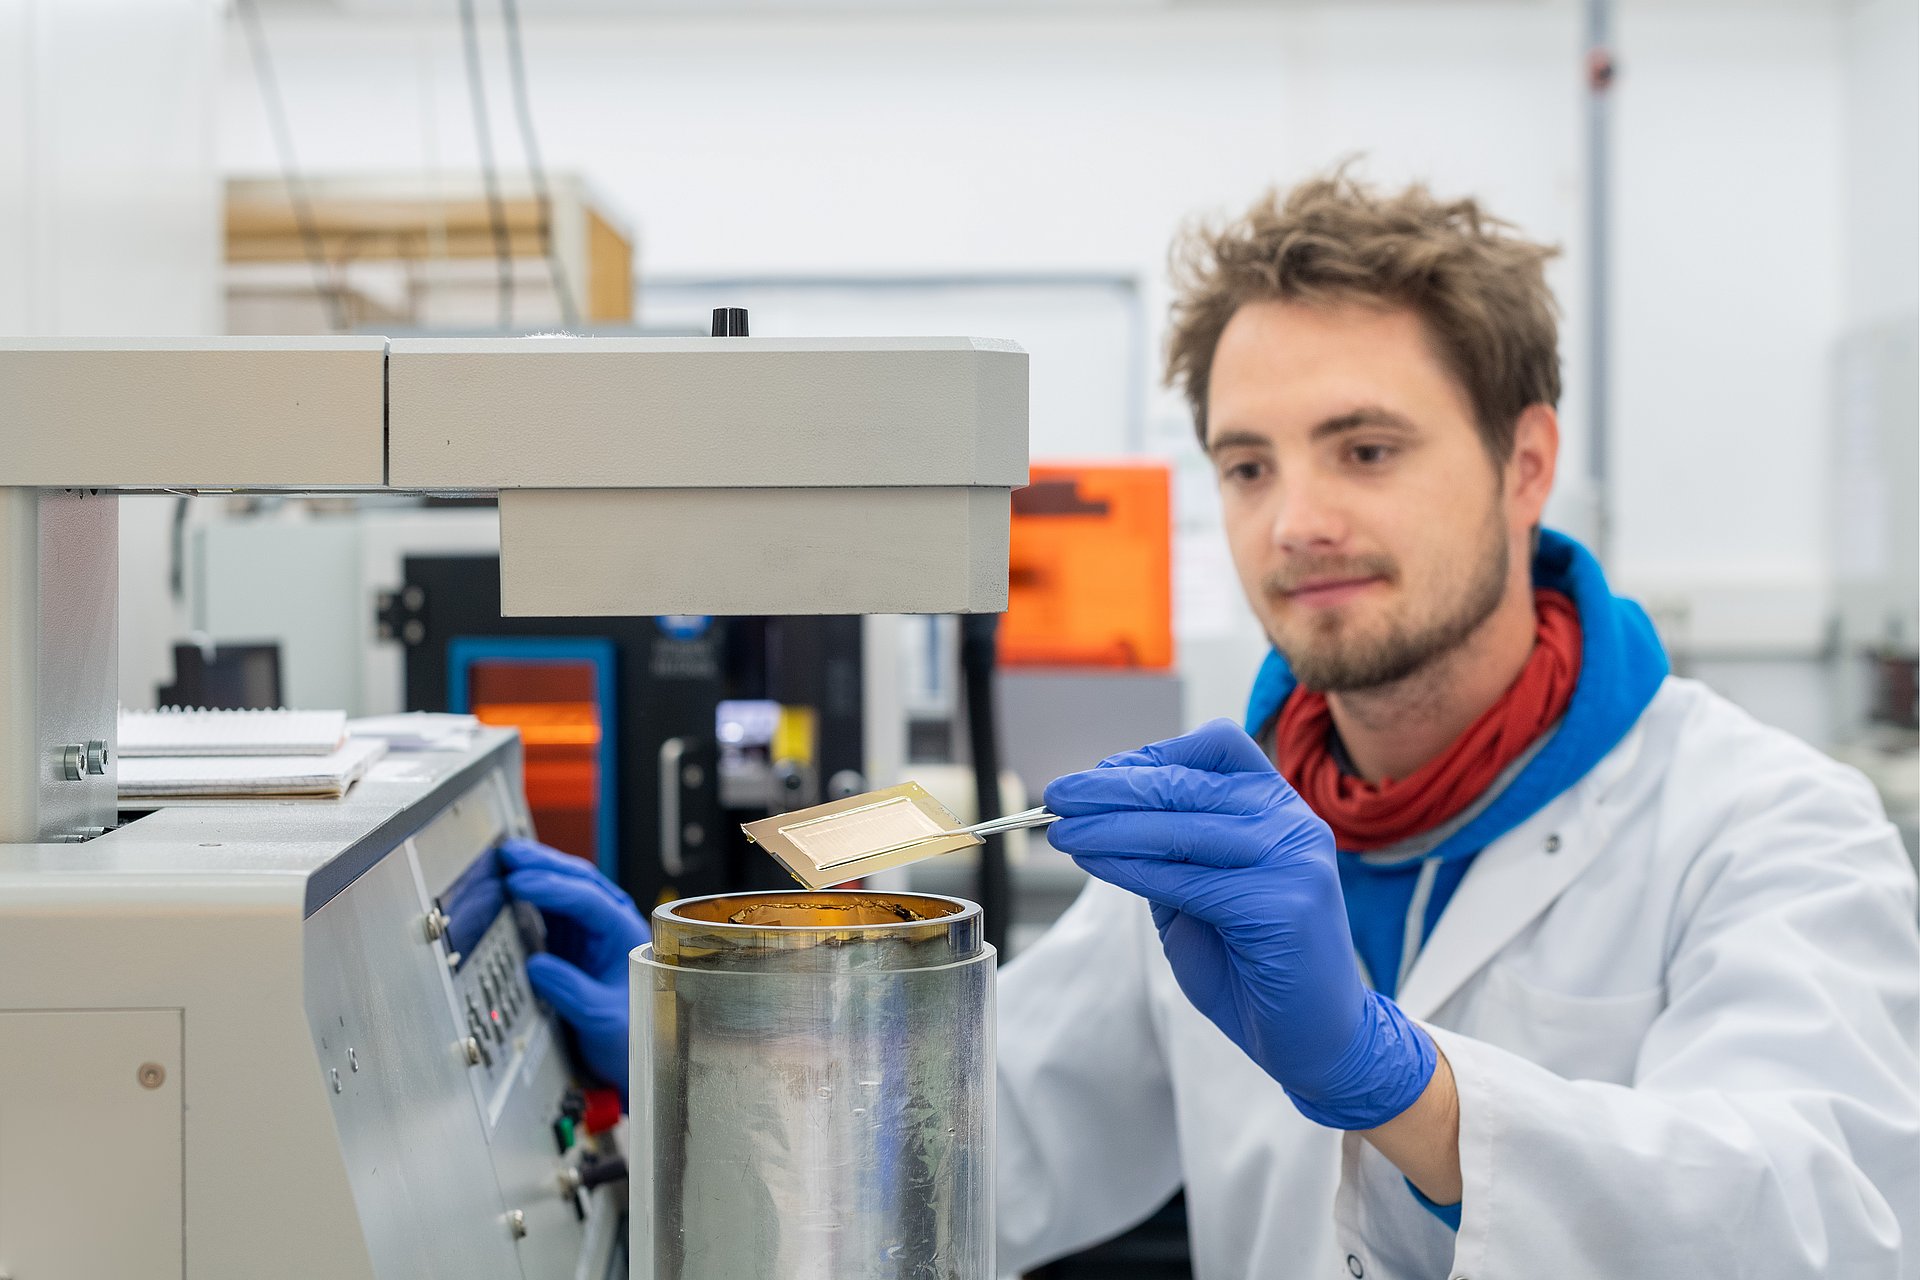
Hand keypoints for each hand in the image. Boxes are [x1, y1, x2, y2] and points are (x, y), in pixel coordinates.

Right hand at [499, 837, 648, 1102]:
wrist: (633, 1048)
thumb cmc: (631, 1031)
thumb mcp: (603, 1019)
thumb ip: (571, 992)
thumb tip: (536, 967)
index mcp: (624, 933)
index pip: (588, 899)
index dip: (552, 887)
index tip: (519, 883)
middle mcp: (610, 923)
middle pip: (577, 881)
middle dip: (543, 863)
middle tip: (507, 853)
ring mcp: (591, 929)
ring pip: (563, 888)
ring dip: (536, 870)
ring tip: (505, 858)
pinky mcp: (573, 941)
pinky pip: (551, 909)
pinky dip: (530, 895)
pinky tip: (510, 886)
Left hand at [1043, 719, 1434, 1129]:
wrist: (1318, 1038)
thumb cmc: (1254, 965)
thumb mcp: (1204, 891)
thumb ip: (1170, 849)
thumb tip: (1102, 808)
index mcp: (1280, 807)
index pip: (1216, 746)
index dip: (1151, 754)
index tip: (1097, 776)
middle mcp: (1293, 823)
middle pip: (1187, 784)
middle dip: (1111, 788)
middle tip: (1058, 796)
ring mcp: (1293, 861)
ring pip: (1180, 828)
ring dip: (1109, 827)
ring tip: (1062, 833)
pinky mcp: (1282, 905)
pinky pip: (1186, 878)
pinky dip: (1130, 868)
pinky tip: (1095, 863)